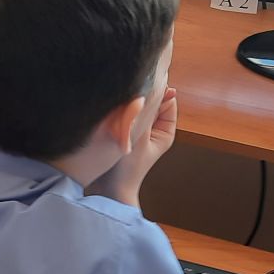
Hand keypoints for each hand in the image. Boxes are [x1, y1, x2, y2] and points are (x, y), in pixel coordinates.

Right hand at [93, 87, 177, 206]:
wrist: (106, 190)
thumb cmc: (127, 170)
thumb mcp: (140, 136)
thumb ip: (146, 111)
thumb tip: (157, 86)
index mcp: (165, 130)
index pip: (167, 99)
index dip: (158, 89)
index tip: (144, 83)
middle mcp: (152, 128)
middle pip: (150, 101)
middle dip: (140, 95)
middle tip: (127, 94)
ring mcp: (135, 129)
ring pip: (135, 106)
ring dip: (127, 103)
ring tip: (117, 104)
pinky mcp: (120, 130)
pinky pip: (122, 113)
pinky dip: (117, 110)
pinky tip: (109, 110)